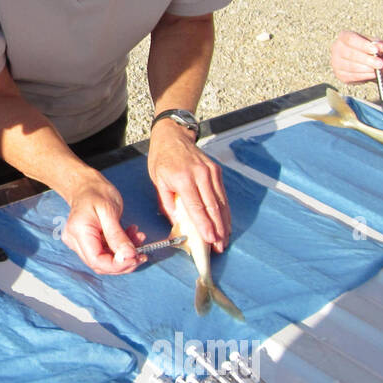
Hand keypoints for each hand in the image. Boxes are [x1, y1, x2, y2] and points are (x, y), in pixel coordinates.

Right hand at [60, 171, 146, 274]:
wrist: (86, 185)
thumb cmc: (96, 192)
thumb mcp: (110, 211)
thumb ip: (118, 236)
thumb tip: (129, 256)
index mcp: (79, 232)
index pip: (96, 260)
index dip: (117, 265)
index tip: (135, 258)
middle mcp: (75, 241)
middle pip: (100, 264)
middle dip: (123, 262)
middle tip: (141, 254)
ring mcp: (80, 243)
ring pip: (105, 260)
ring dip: (124, 255)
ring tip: (139, 239)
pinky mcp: (88, 243)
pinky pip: (106, 252)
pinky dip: (121, 248)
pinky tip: (131, 236)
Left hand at [148, 121, 229, 250]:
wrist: (173, 136)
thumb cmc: (162, 159)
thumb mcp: (158, 181)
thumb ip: (168, 203)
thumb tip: (178, 223)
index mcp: (183, 178)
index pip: (196, 206)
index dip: (204, 224)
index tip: (210, 239)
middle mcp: (201, 174)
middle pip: (213, 206)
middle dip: (218, 228)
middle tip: (220, 246)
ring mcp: (211, 172)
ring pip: (221, 202)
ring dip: (224, 222)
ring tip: (224, 239)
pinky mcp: (217, 171)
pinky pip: (222, 194)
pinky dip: (225, 210)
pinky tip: (225, 223)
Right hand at [331, 30, 382, 85]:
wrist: (364, 61)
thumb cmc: (369, 49)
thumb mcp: (375, 43)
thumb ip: (378, 44)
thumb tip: (380, 48)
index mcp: (343, 37)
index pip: (351, 39)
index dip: (364, 45)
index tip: (376, 51)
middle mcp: (336, 49)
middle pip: (351, 54)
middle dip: (368, 60)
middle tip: (381, 64)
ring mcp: (336, 63)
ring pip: (352, 67)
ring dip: (369, 69)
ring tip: (381, 69)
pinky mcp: (340, 75)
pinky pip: (353, 76)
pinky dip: (366, 76)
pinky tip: (375, 74)